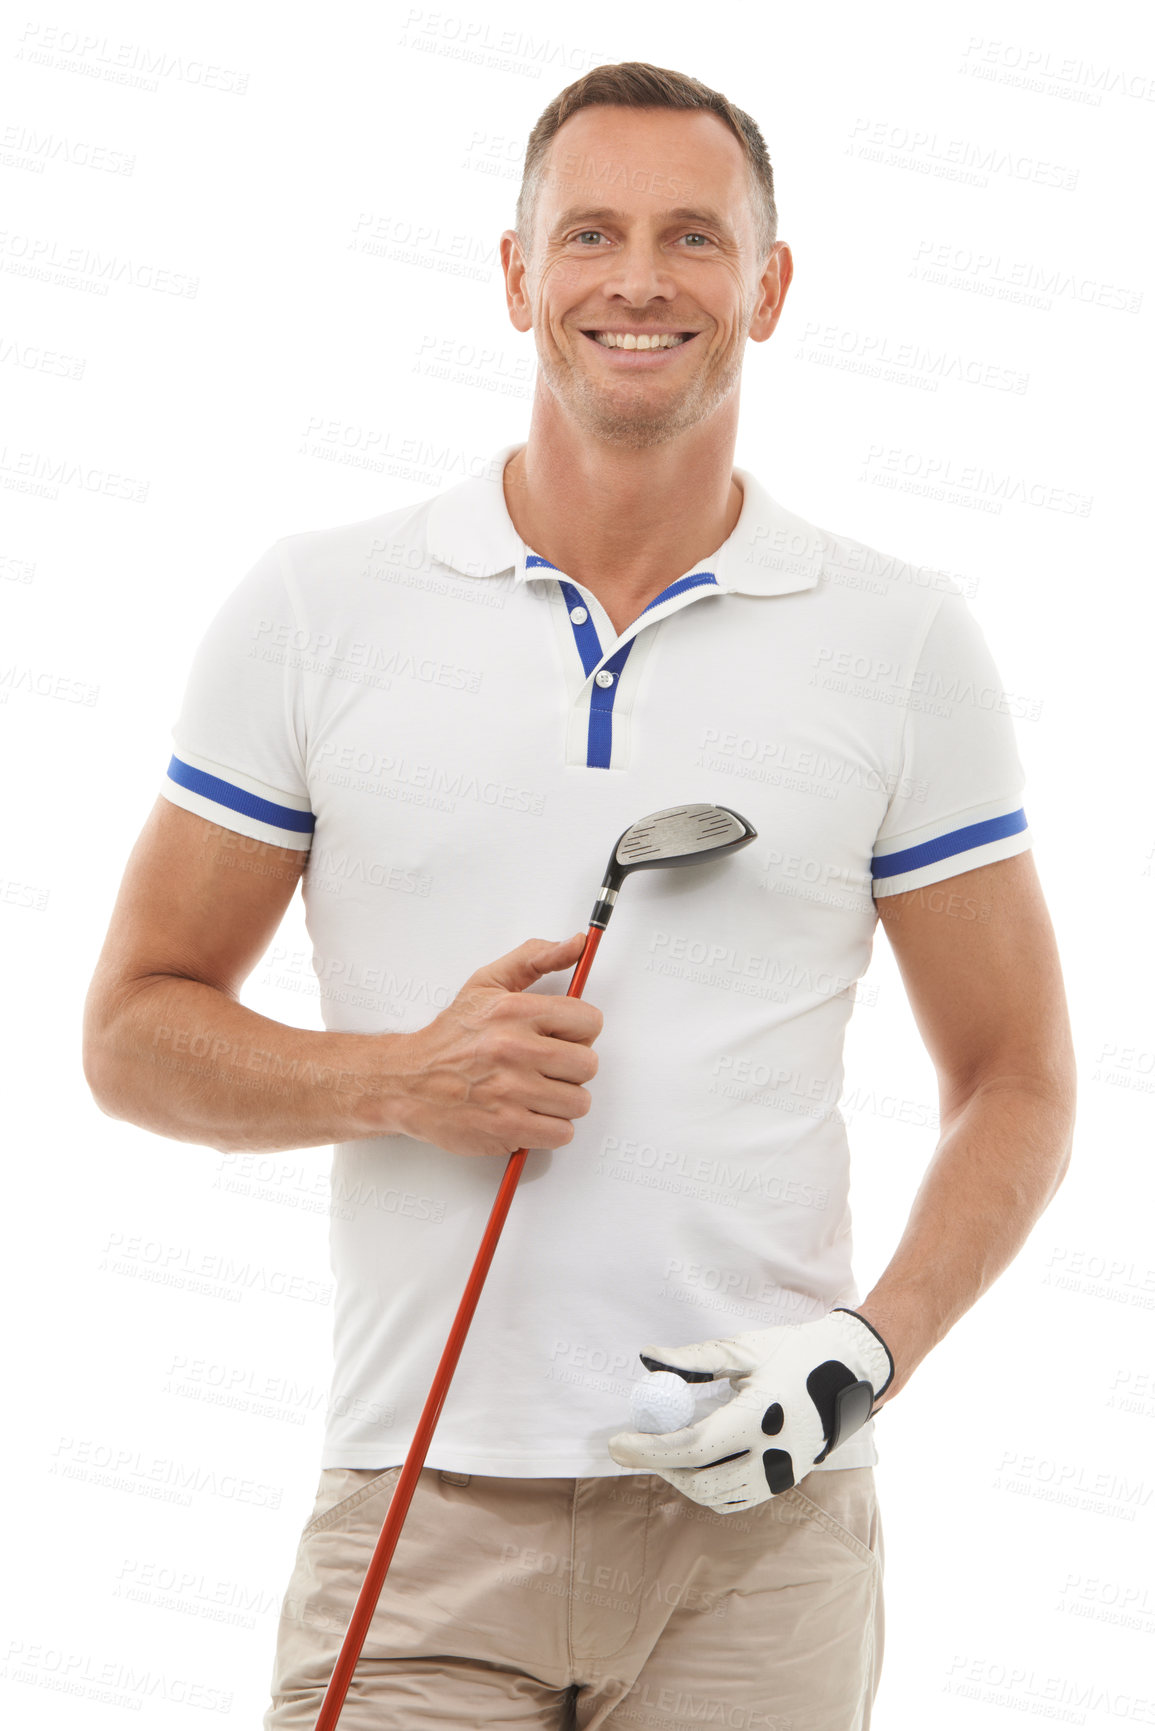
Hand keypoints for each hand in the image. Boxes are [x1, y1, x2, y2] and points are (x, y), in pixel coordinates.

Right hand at [385, 935, 602, 1156]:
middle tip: (547, 1067)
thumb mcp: (487, 983)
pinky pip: (562, 1133)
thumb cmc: (450, 1037)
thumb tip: (576, 944)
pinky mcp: (507, 1128)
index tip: (562, 1036)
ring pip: (579, 1102)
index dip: (579, 1031)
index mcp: (514, 1011)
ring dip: (562, 1101)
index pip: (589, 1021)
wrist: (407, 1083)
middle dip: (572, 1068)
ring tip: (535, 1092)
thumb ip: (534, 958)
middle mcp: (514, 1049)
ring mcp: (511, 1092)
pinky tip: (529, 1114)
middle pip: (588, 1065)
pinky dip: (550, 1128)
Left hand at [607, 1309, 893, 1511]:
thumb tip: (646, 1359)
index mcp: (761, 1416)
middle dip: (660, 1467)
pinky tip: (693, 1462)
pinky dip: (707, 1488)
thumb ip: (693, 1359)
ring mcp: (783, 1474)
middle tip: (634, 1446)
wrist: (852, 1372)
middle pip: (700, 1480)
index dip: (650, 1449)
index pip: (694, 1447)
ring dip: (682, 1479)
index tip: (617, 1442)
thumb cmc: (793, 1353)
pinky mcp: (786, 1482)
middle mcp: (774, 1455)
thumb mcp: (742, 1348)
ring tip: (662, 1450)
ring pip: (716, 1497)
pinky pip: (736, 1499)